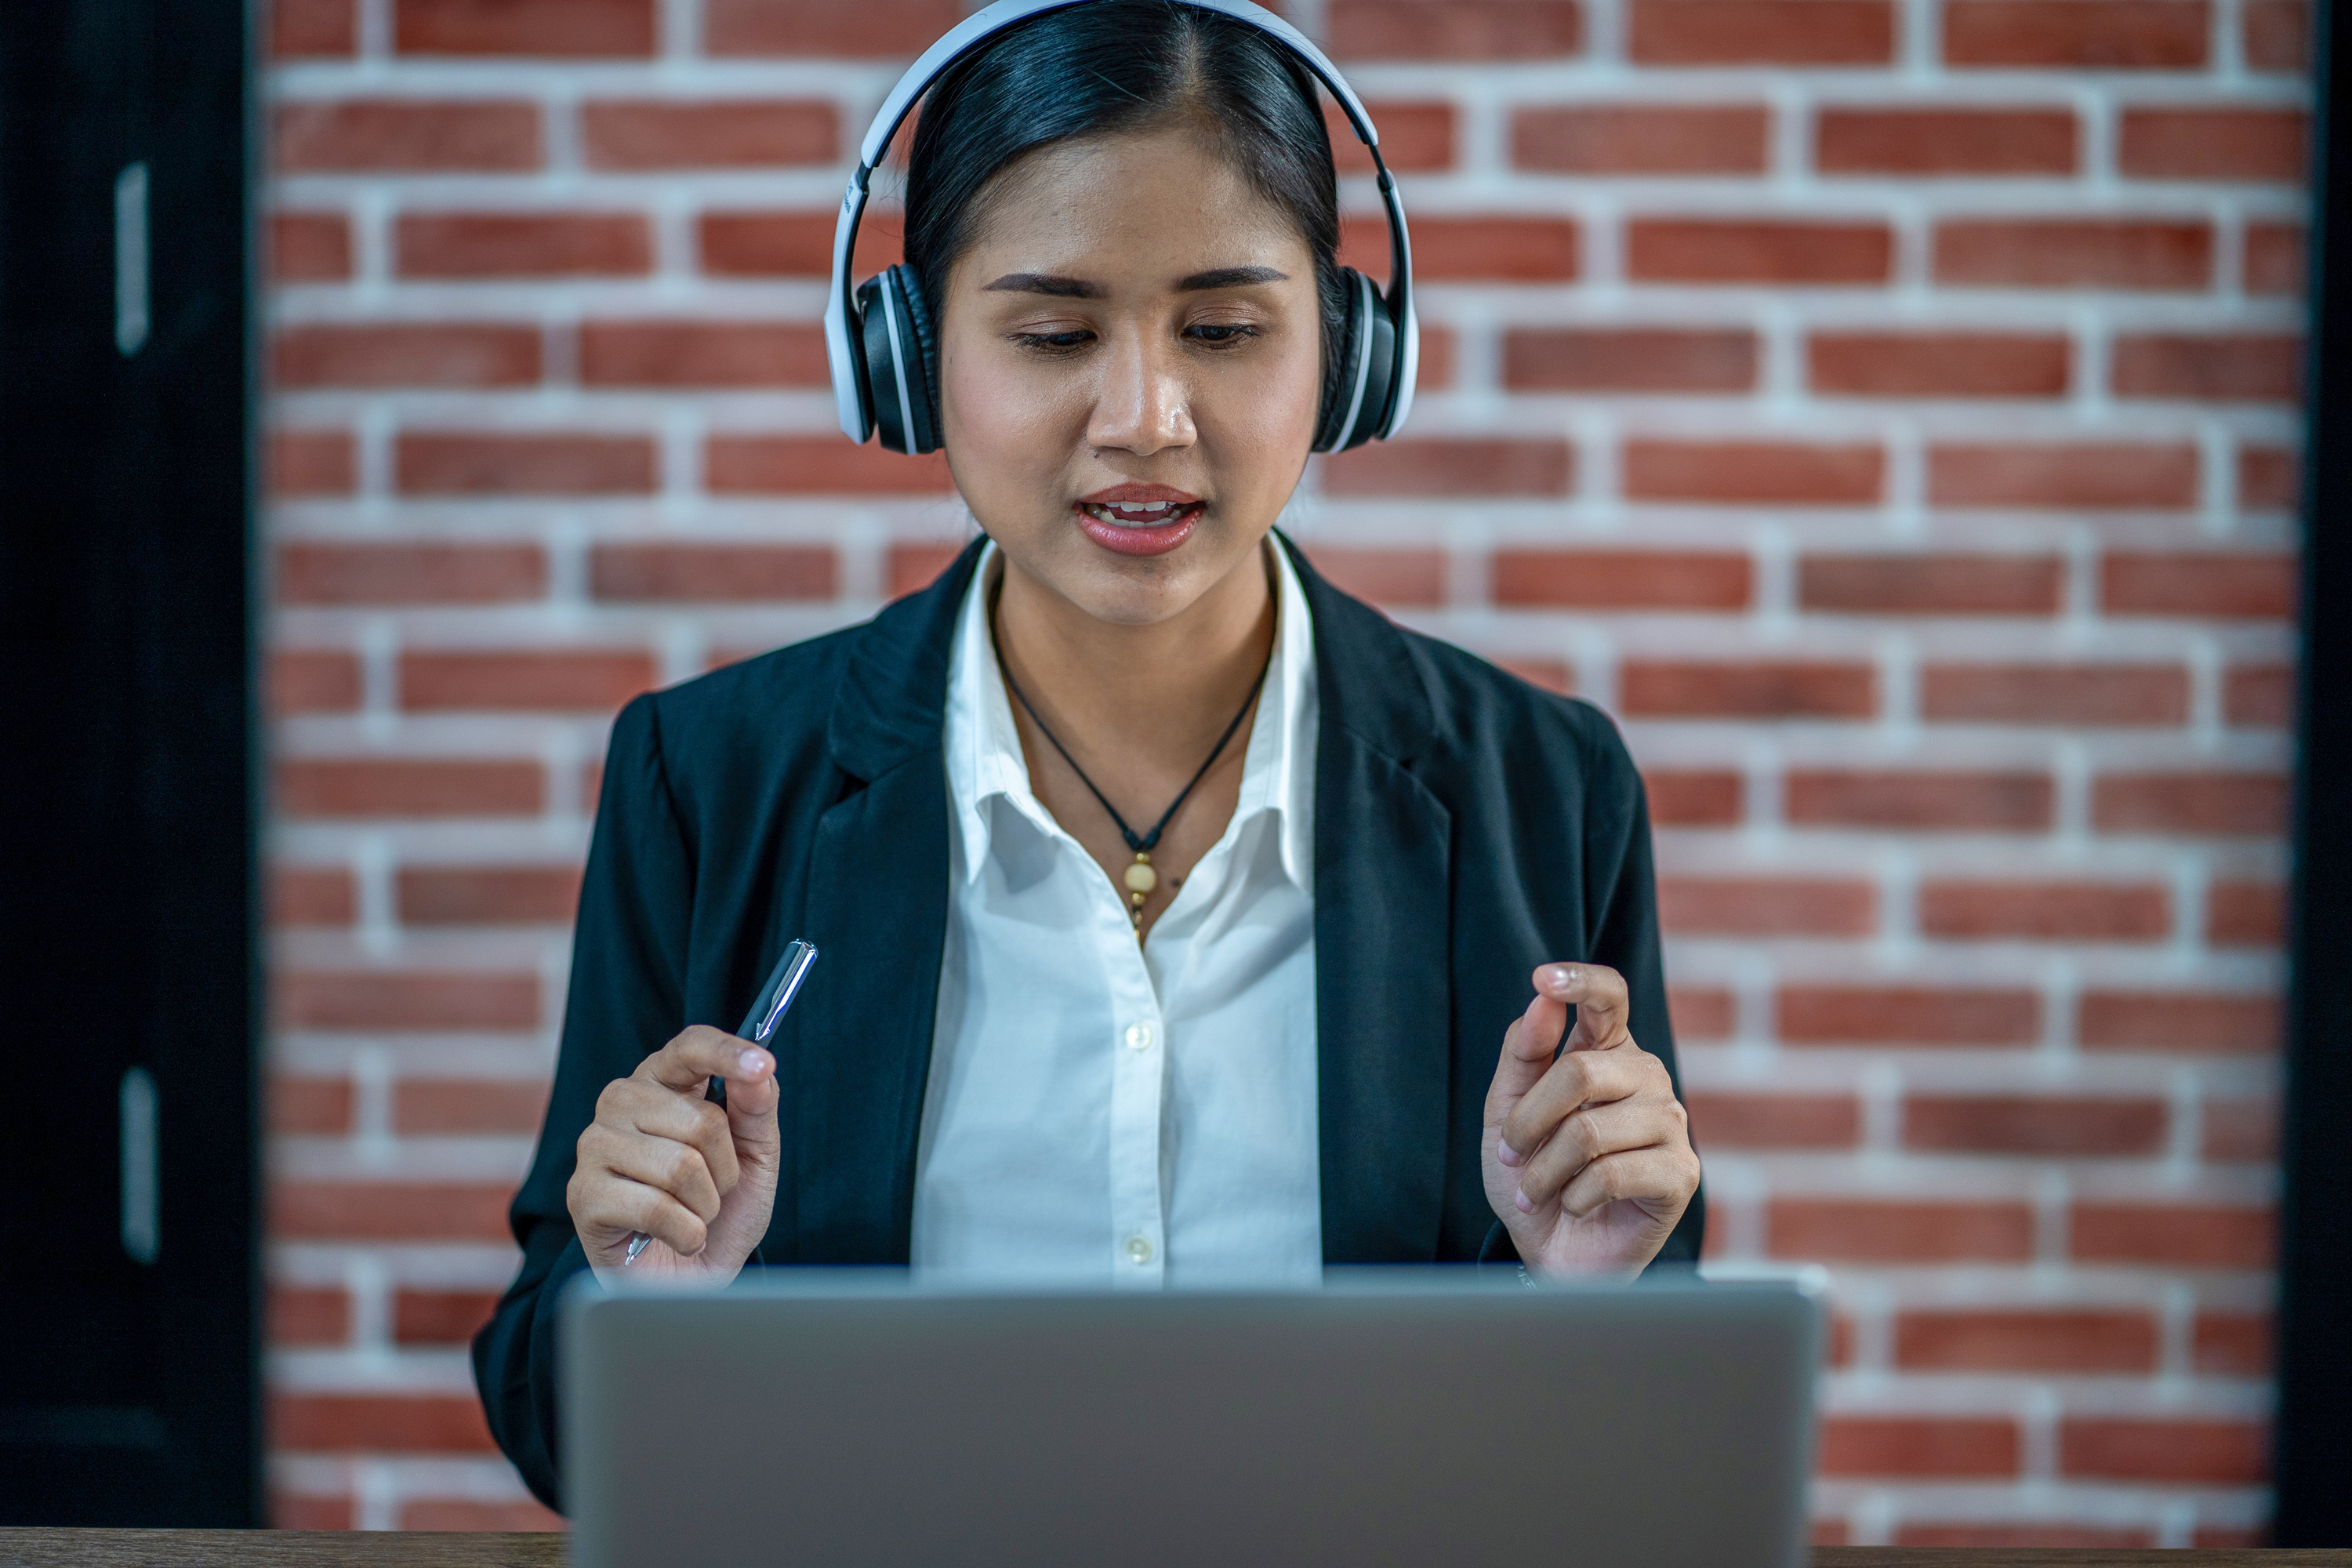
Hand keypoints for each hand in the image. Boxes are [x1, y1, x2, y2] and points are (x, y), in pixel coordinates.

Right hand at [568, 1026, 780, 1284]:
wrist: (690, 1282)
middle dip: (725, 1169)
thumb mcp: (755, 1156)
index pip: (689, 1046)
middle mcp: (620, 1102)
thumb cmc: (720, 1211)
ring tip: (691, 1215)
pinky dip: (686, 1233)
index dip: (727, 1052)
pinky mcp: (583, 1196)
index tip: (762, 1063)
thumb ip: (757, 1108)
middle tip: (712, 1191)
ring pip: (681, 1166)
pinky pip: (656, 1207)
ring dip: (705, 1205)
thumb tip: (759, 1069)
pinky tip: (676, 1238)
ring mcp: (595, 1147)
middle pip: (701, 1120)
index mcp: (662, 1081)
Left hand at [1482, 963, 1699, 1278]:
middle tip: (1509, 1151)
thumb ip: (1521, 1054)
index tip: (1544, 979)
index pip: (1610, 998)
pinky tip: (1576, 1205)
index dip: (1581, 982)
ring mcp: (1672, 1124)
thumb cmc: (1532, 1176)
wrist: (1553, 1251)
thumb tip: (1541, 1000)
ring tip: (1537, 1189)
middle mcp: (1648, 1078)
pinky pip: (1611, 1173)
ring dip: (1545, 1169)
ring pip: (1590, 1131)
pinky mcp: (1681, 1174)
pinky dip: (1575, 1196)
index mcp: (1608, 1052)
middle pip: (1581, 1071)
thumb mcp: (1505, 1112)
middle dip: (1528, 1119)